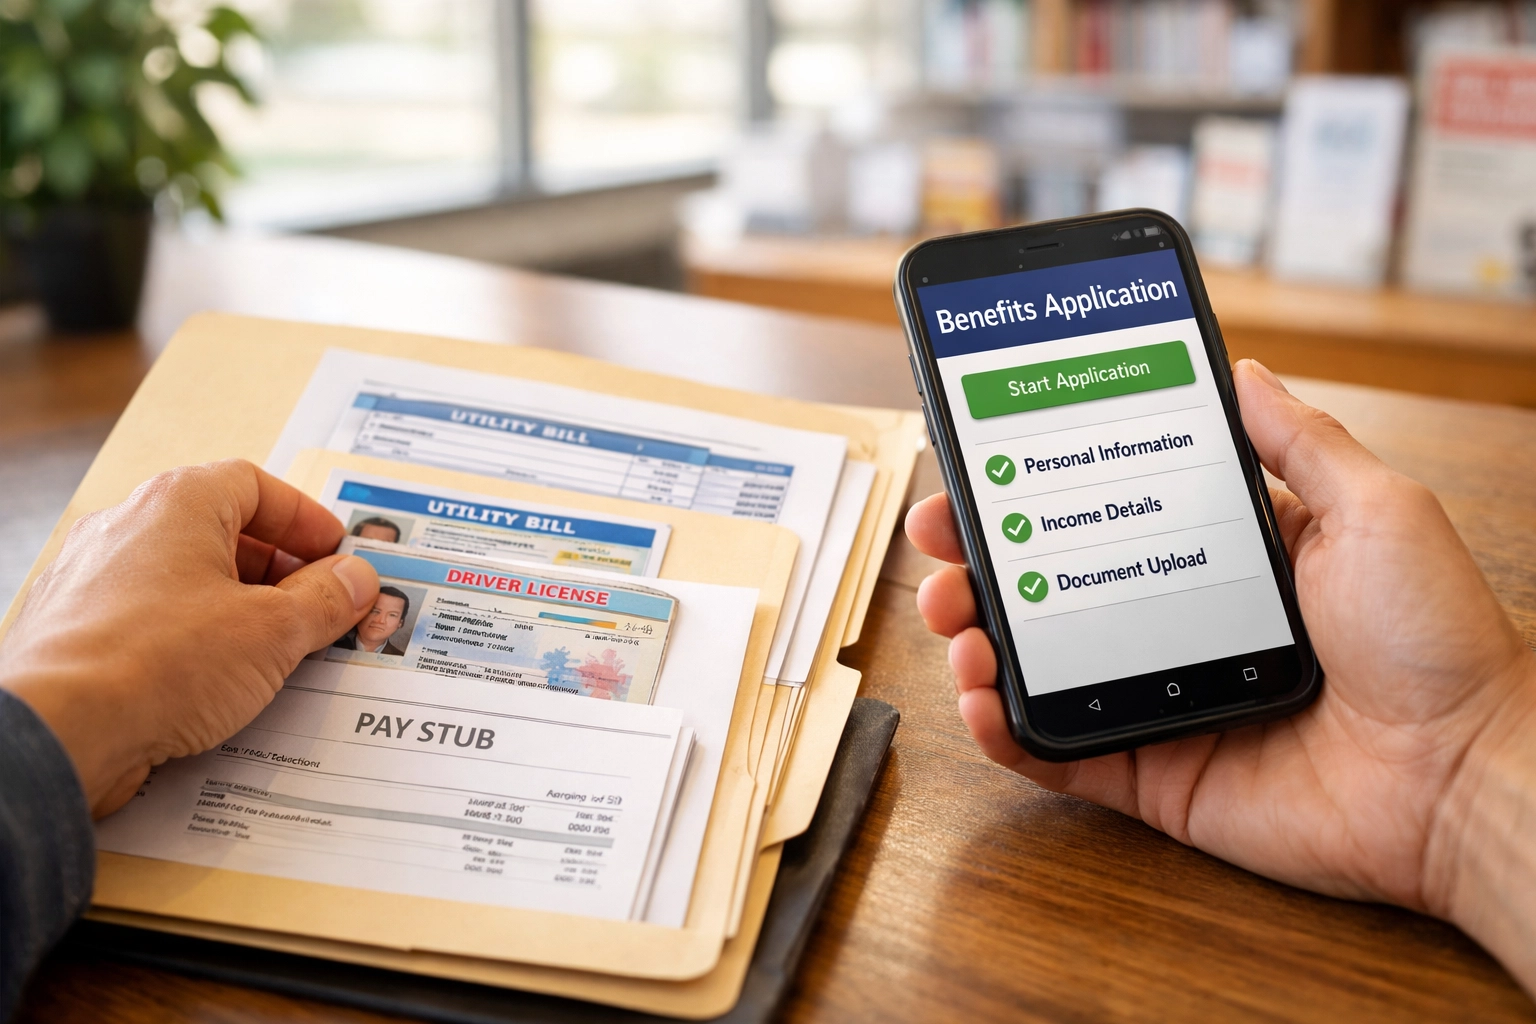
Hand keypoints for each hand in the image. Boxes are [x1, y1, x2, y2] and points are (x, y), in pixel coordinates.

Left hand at [0, 459, 379, 817]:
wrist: (60, 731)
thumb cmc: (156, 664)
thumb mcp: (274, 629)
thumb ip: (325, 599)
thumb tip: (355, 580)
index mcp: (176, 504)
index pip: (256, 485)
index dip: (305, 520)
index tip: (337, 556)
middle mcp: (127, 528)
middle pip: (222, 532)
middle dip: (279, 572)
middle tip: (319, 608)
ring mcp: (93, 580)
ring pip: (185, 581)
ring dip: (238, 609)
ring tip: (276, 653)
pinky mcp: (77, 632)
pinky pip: (152, 622)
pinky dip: (194, 642)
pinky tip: (218, 682)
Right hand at [906, 360, 1535, 985]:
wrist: (1462, 774)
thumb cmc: (1436, 640)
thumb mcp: (1374, 509)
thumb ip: (1299, 442)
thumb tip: (1240, 370)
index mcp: (1221, 560)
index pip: (1104, 513)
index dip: (1034, 490)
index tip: (980, 464)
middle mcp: (1178, 625)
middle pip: (1050, 587)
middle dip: (980, 560)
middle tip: (940, 539)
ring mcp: (1160, 700)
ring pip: (1038, 667)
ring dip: (975, 637)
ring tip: (955, 617)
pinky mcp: (1155, 773)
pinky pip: (1059, 752)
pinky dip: (1004, 732)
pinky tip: (977, 698)